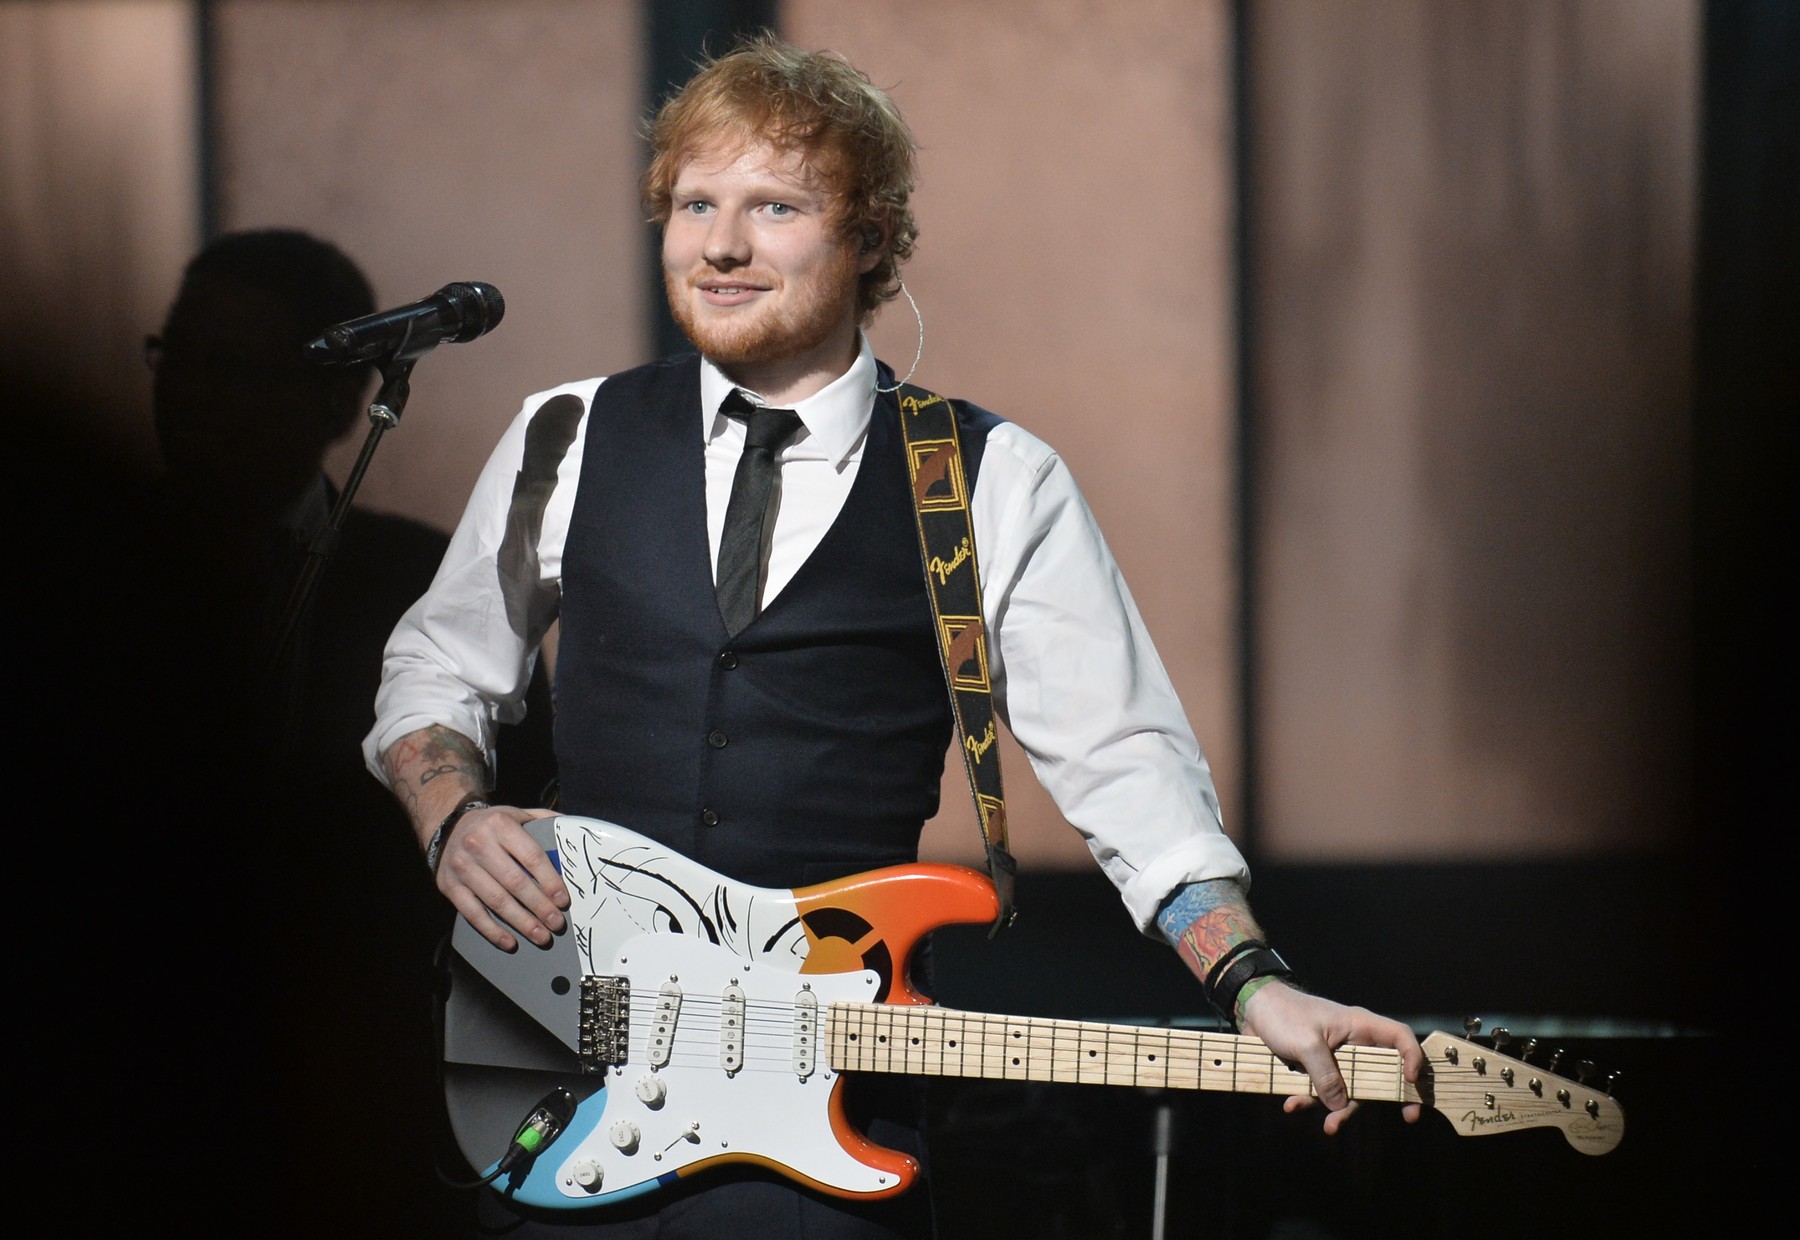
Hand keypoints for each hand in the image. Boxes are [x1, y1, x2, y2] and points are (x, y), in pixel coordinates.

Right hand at [434, 804, 567, 951]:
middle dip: (539, 907)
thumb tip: (572, 831)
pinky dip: (492, 931)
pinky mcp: (449, 886)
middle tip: (557, 924)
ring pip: (496, 901)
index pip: (532, 857)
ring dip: (521, 922)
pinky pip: (472, 913)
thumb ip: (544, 821)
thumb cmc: (492, 825)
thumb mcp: (517, 814)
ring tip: (541, 936)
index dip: (549, 881)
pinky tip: (510, 941)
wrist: (447, 826)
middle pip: (515, 882)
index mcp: (501, 825)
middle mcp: (479, 845)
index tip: (563, 900)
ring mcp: (462, 867)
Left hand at [1239, 981, 1423, 1132]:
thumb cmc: (1282, 1014)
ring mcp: (1336, 1057)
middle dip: (1384, 1097)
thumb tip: (1339, 1105)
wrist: (1252, 1010)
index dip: (1413, 1057)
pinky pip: (1321, 1090)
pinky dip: (1309, 1100)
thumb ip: (1325, 1075)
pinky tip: (1292, 1105)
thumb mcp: (1306, 1044)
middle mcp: (1353, 1043)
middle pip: (1381, 1073)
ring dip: (1339, 1109)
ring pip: (1350, 1089)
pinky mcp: (1316, 1067)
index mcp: (1359, 1026)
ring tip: (1328, 1127)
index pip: (1399, 1037)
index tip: (1410, 1082)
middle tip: (1407, 1118)